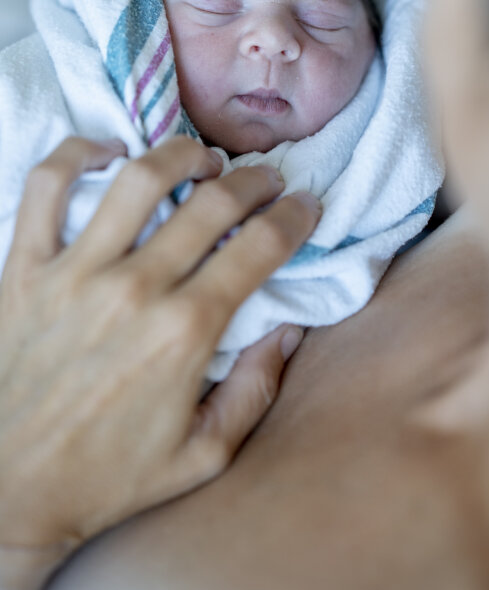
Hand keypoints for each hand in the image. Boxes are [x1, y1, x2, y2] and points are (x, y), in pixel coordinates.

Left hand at [0, 136, 319, 587]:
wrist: (10, 491)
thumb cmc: (110, 476)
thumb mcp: (205, 453)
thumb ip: (257, 388)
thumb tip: (290, 327)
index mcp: (185, 333)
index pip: (259, 247)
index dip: (294, 216)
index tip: (305, 205)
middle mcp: (134, 290)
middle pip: (212, 203)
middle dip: (254, 180)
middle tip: (266, 179)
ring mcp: (73, 272)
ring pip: (139, 179)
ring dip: (182, 155)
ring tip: (202, 160)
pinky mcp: (23, 268)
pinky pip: (46, 187)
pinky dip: (75, 154)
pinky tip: (107, 151)